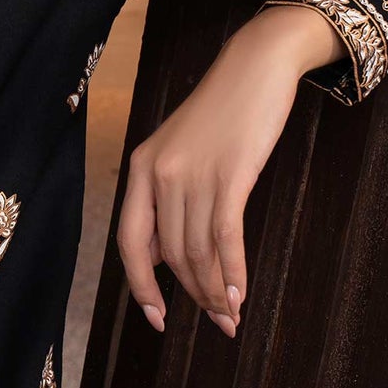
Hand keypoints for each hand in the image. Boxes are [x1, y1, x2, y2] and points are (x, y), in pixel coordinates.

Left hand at [117, 3, 345, 337]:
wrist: (257, 64)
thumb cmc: (224, 112)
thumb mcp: (182, 151)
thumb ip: (168, 197)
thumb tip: (167, 256)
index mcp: (141, 169)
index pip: (130, 243)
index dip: (141, 287)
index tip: (157, 319)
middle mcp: (159, 174)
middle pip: (170, 254)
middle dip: (192, 296)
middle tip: (217, 322)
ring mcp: (193, 174)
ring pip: (197, 250)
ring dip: (215, 291)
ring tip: (231, 317)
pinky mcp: (229, 174)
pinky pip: (225, 236)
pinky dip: (232, 271)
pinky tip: (240, 293)